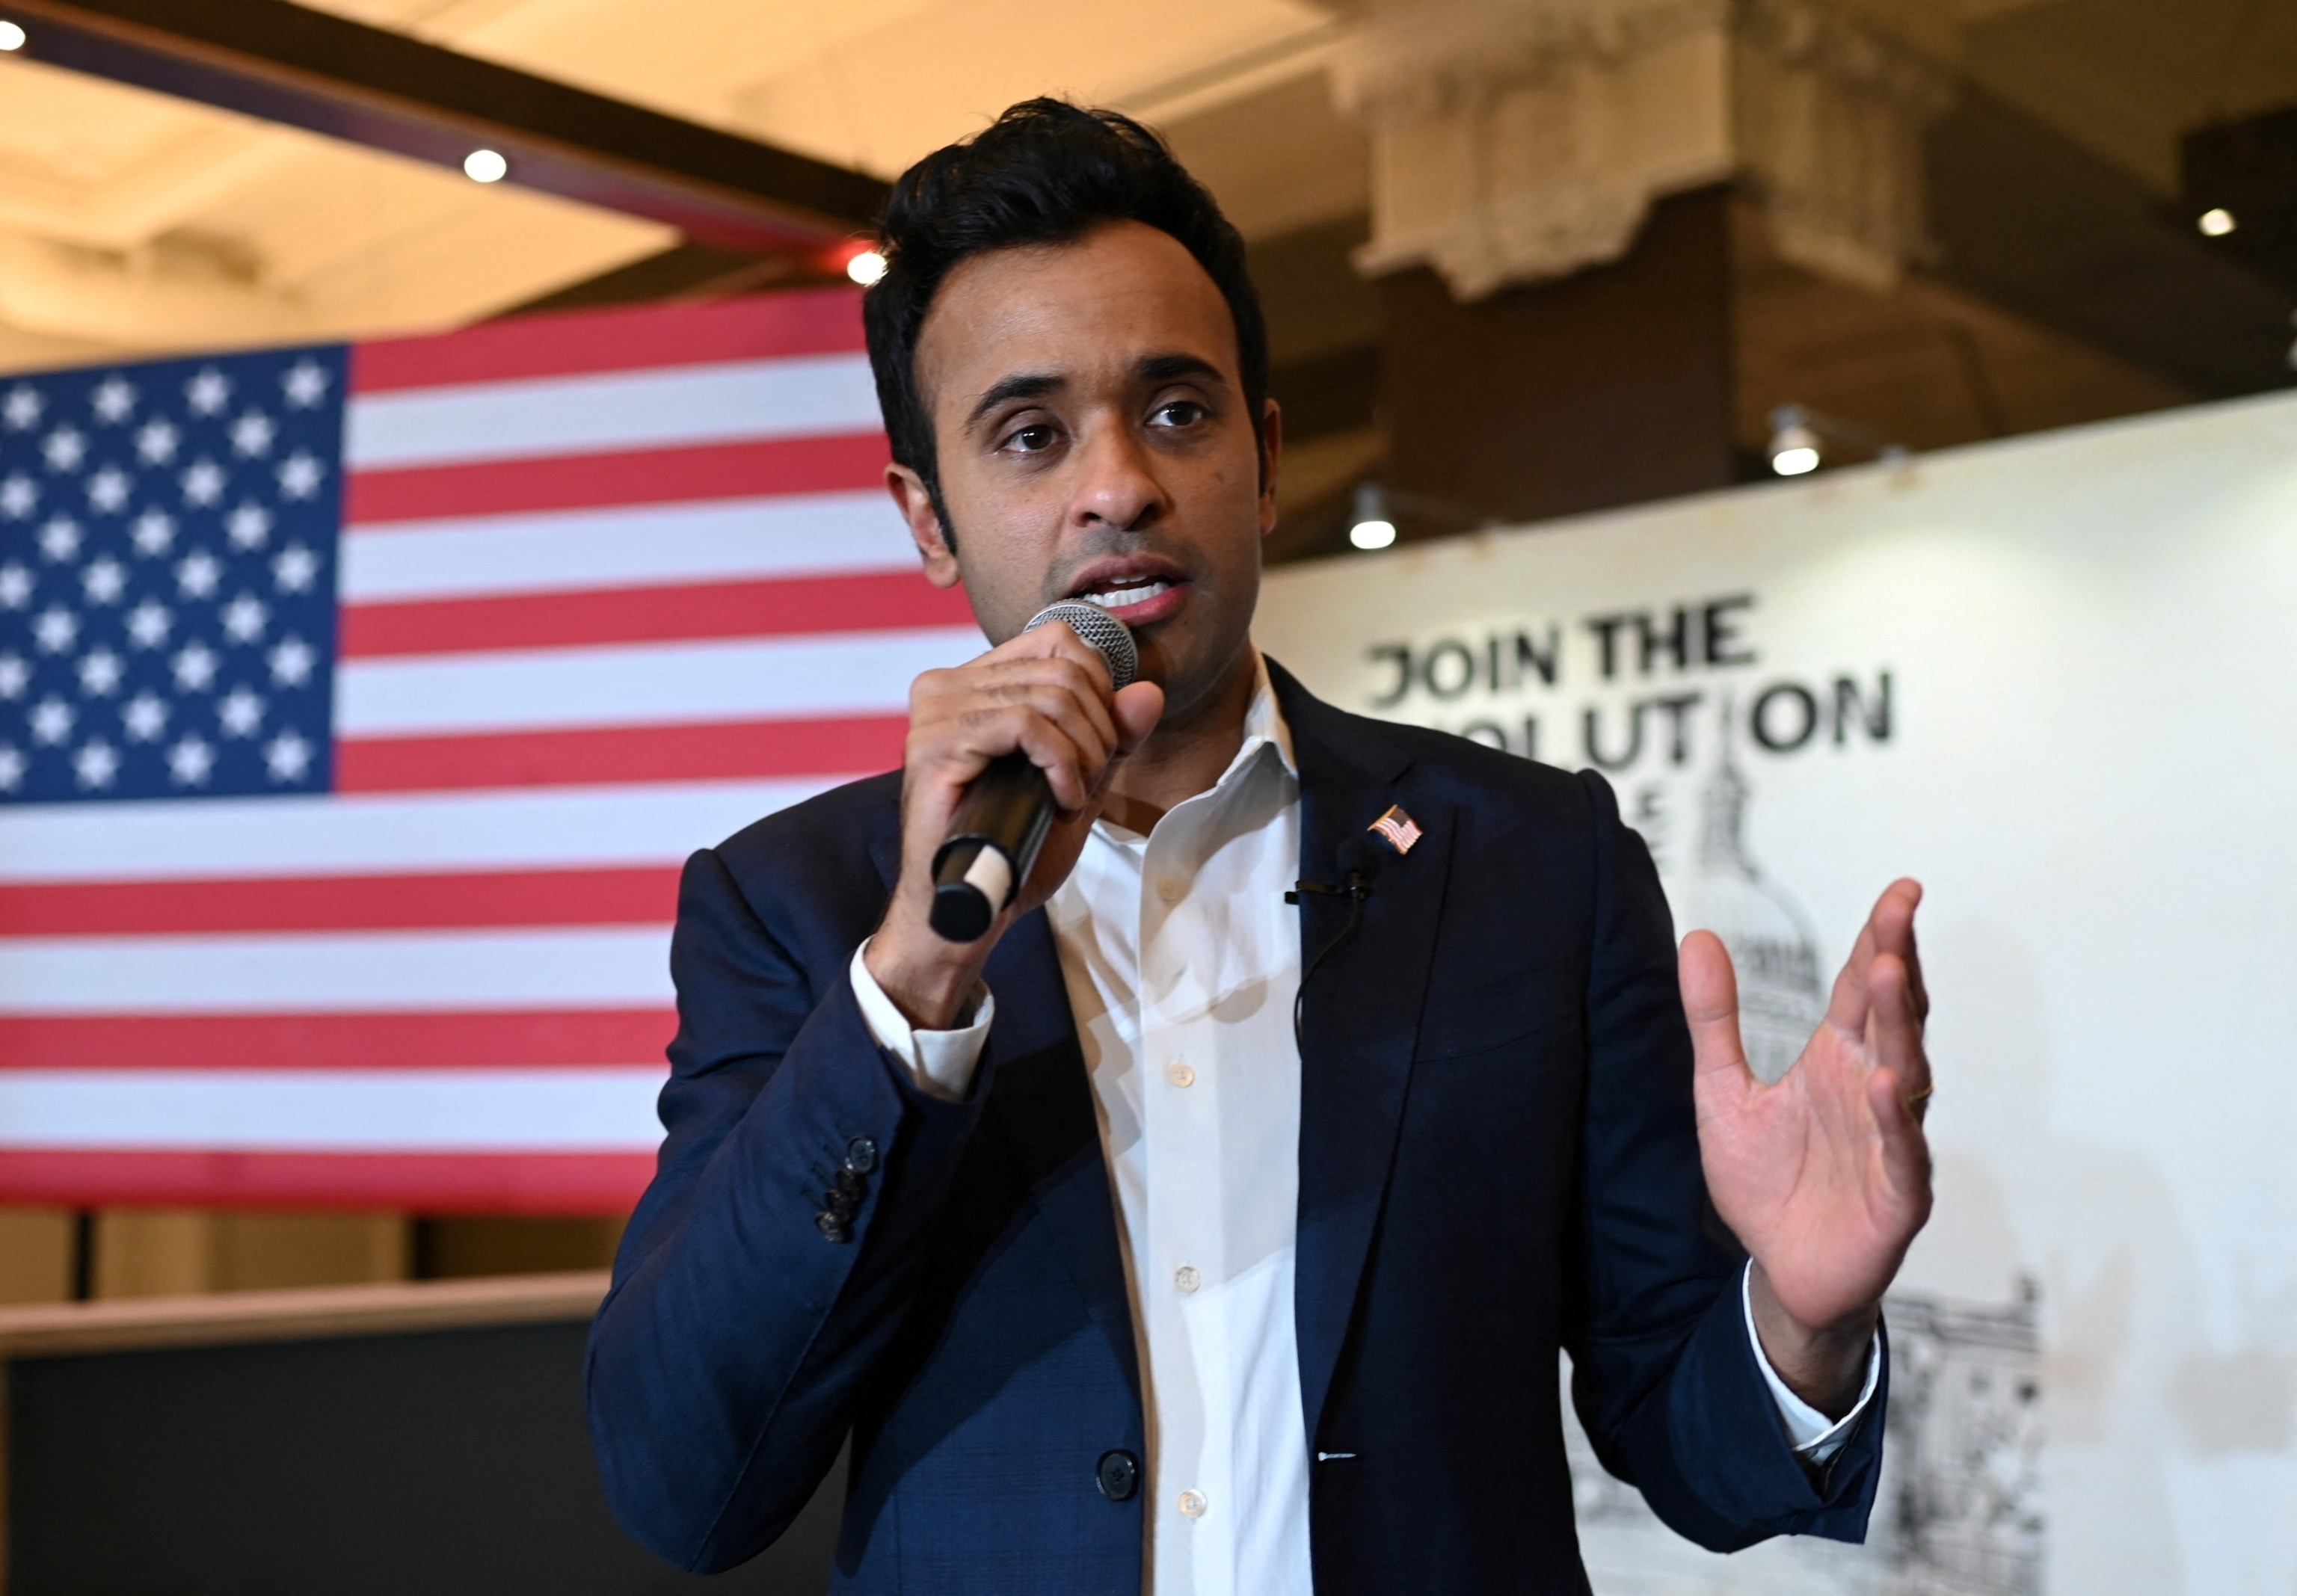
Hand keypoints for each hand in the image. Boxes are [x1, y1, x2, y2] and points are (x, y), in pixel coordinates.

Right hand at [867, 621, 1162, 1029]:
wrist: (968, 910)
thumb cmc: (1012, 852)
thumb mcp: (1077, 784)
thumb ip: (1111, 738)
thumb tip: (1147, 693)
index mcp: (973, 684)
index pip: (1057, 641)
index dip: (1100, 688)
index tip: (1102, 748)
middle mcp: (946, 686)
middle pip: (1063, 668)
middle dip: (1099, 730)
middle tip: (1089, 783)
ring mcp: (936, 712)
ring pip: (1050, 695)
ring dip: (1084, 753)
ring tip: (1072, 798)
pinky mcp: (935, 744)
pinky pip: (1025, 723)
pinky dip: (1061, 764)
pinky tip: (1061, 801)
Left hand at [1681, 879, 1932, 1414]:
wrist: (1780, 1270)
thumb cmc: (1766, 1181)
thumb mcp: (1722, 1090)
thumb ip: (1714, 1018)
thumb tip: (1698, 936)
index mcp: (1838, 1059)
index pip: (1865, 987)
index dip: (1882, 938)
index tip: (1901, 891)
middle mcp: (1873, 1089)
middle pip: (1894, 1016)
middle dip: (1897, 962)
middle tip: (1899, 912)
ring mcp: (1891, 1140)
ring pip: (1905, 1073)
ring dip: (1900, 1026)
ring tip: (1889, 974)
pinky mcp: (1896, 1195)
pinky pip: (1902, 1152)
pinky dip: (1895, 1119)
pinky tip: (1884, 1083)